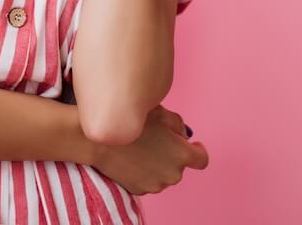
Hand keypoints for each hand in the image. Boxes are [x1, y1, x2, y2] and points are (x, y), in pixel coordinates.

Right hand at [89, 104, 209, 195]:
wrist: (99, 141)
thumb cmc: (130, 124)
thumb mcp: (161, 112)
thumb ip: (178, 124)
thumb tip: (182, 135)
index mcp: (182, 154)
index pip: (202, 159)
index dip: (197, 150)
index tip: (191, 145)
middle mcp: (173, 174)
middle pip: (180, 165)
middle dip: (172, 153)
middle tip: (156, 139)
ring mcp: (156, 184)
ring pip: (164, 174)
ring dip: (158, 164)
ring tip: (141, 148)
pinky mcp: (140, 190)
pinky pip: (149, 180)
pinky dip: (145, 172)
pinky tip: (132, 158)